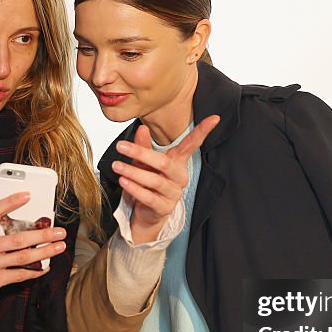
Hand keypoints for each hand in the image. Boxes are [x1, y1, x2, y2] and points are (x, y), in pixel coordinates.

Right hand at [0, 192, 66, 307]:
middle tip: (59, 231)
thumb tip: (22, 219)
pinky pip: (20, 275)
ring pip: (23, 257)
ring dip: (45, 252)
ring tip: (59, 246)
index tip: (27, 195)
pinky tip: (45, 266)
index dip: (10, 202)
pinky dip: (35, 271)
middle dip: (42, 235)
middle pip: (18, 238)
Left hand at [112, 115, 218, 243]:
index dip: (202, 131)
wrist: (146, 212)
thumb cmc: (147, 183)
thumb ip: (143, 147)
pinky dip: (134, 188)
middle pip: (164, 163)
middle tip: (121, 146)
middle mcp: (179, 177)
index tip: (214, 118)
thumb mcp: (144, 163)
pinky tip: (123, 181)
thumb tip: (142, 128)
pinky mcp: (164, 208)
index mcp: (178, 162)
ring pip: (155, 181)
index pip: (192, 145)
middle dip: (141, 153)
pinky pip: (149, 197)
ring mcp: (173, 194)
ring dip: (133, 172)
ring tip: (117, 166)